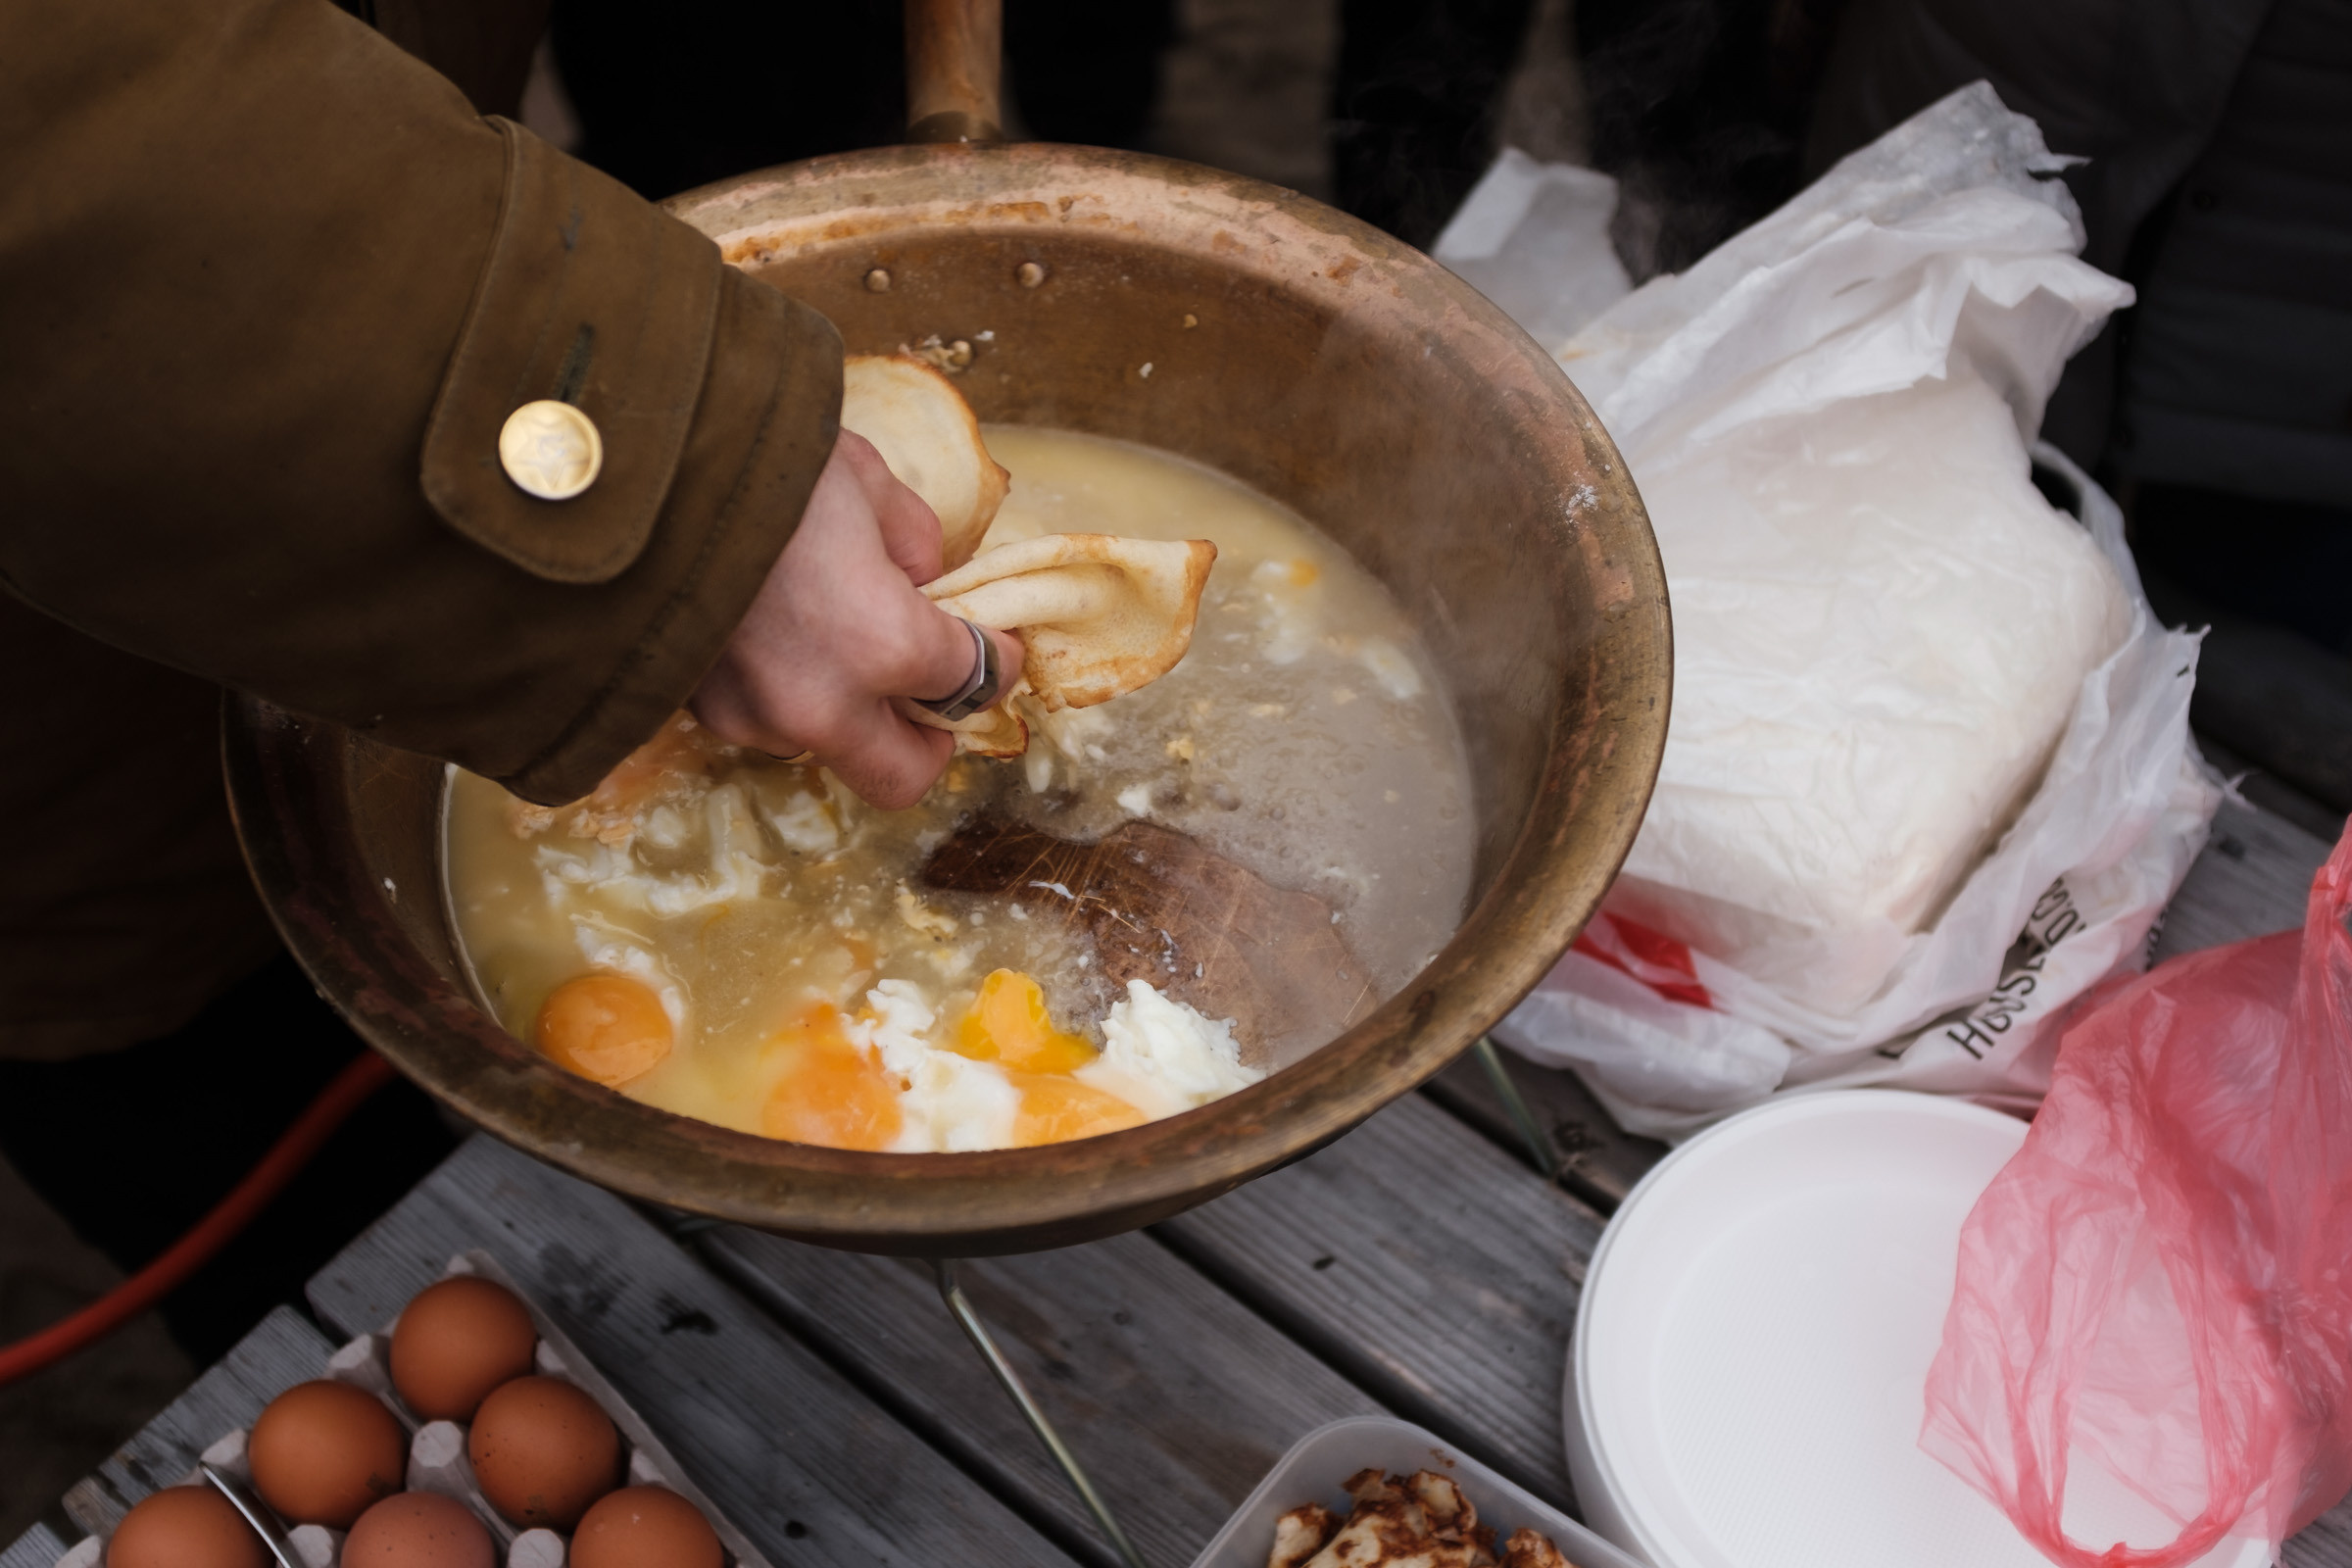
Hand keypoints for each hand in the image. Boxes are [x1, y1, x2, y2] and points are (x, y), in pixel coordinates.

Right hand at [691, 431, 1022, 809]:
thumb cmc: (757, 454)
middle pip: (904, 776)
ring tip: (832, 637)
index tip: (992, 641)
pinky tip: (772, 630)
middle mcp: (821, 703)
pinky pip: (768, 721)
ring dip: (849, 710)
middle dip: (929, 740)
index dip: (996, 658)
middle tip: (929, 691)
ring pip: (828, 747)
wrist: (628, 462)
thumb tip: (923, 586)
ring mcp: (753, 716)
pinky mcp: (700, 710)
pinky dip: (788, 691)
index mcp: (883, 643)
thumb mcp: (866, 480)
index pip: (974, 682)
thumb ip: (914, 547)